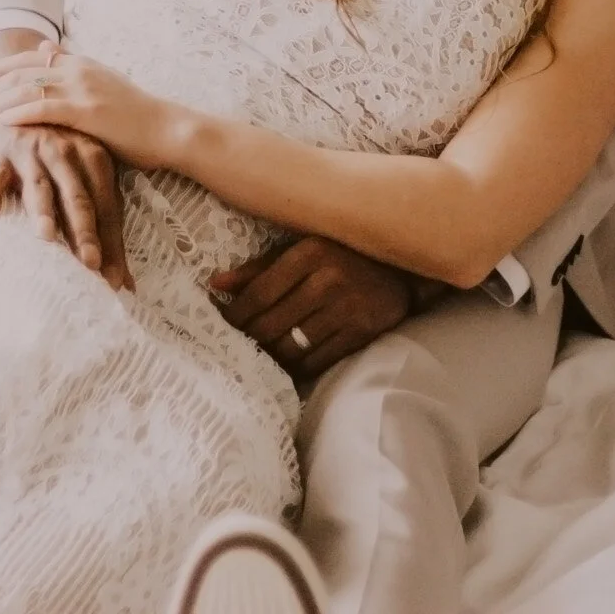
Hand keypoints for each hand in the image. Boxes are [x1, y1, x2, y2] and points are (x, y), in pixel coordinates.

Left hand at [0, 47, 181, 174]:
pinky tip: (3, 121)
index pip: (30, 59)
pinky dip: (20, 112)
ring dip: (1, 101)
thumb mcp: (102, 79)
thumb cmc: (134, 112)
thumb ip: (72, 64)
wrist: (164, 128)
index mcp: (80, 63)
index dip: (2, 68)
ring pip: (29, 88)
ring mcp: (82, 89)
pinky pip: (45, 108)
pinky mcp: (87, 111)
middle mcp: (78, 70)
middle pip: (23, 71)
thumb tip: (46, 46)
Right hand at [0, 124, 132, 291]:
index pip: (106, 206)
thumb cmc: (61, 150)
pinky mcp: (0, 149)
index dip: (111, 242)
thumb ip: (102, 219)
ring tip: (46, 236)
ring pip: (39, 184)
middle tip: (90, 263)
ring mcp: (32, 149)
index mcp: (94, 157)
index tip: (114, 279)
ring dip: (43, 210)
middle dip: (85, 230)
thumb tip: (124, 282)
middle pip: (77, 197)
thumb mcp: (85, 173)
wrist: (22, 100)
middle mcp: (66, 152)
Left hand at [211, 238, 415, 378]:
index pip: (260, 293)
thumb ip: (259, 268)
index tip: (222, 322)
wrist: (400, 268)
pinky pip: (316, 361)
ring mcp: (347, 309)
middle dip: (249, 338)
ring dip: (270, 354)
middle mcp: (328, 280)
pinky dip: (297, 365)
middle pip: (272, 324)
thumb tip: (215, 285)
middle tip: (236, 343)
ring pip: (291, 346)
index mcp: (309, 253)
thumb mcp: (301, 249)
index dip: (235, 313)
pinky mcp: (361, 333)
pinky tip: (287, 361)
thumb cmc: (340, 253)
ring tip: (258, 353)